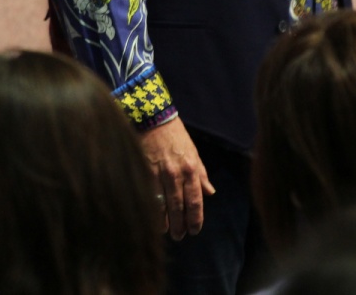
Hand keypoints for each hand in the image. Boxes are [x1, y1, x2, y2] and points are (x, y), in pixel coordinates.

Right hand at [141, 116, 214, 239]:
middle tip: (181, 236)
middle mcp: (176, 174)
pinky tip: (153, 219)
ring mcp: (159, 174)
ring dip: (166, 222)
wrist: (154, 119)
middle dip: (180, 225)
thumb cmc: (176, 135)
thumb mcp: (194, 152)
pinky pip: (150, 196)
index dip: (196, 219)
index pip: (195, 201)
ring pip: (163, 205)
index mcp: (191, 169)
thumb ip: (202, 174)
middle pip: (179, 207)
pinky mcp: (145, 172)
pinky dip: (152, 211)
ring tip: (167, 232)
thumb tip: (210, 193)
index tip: (195, 230)